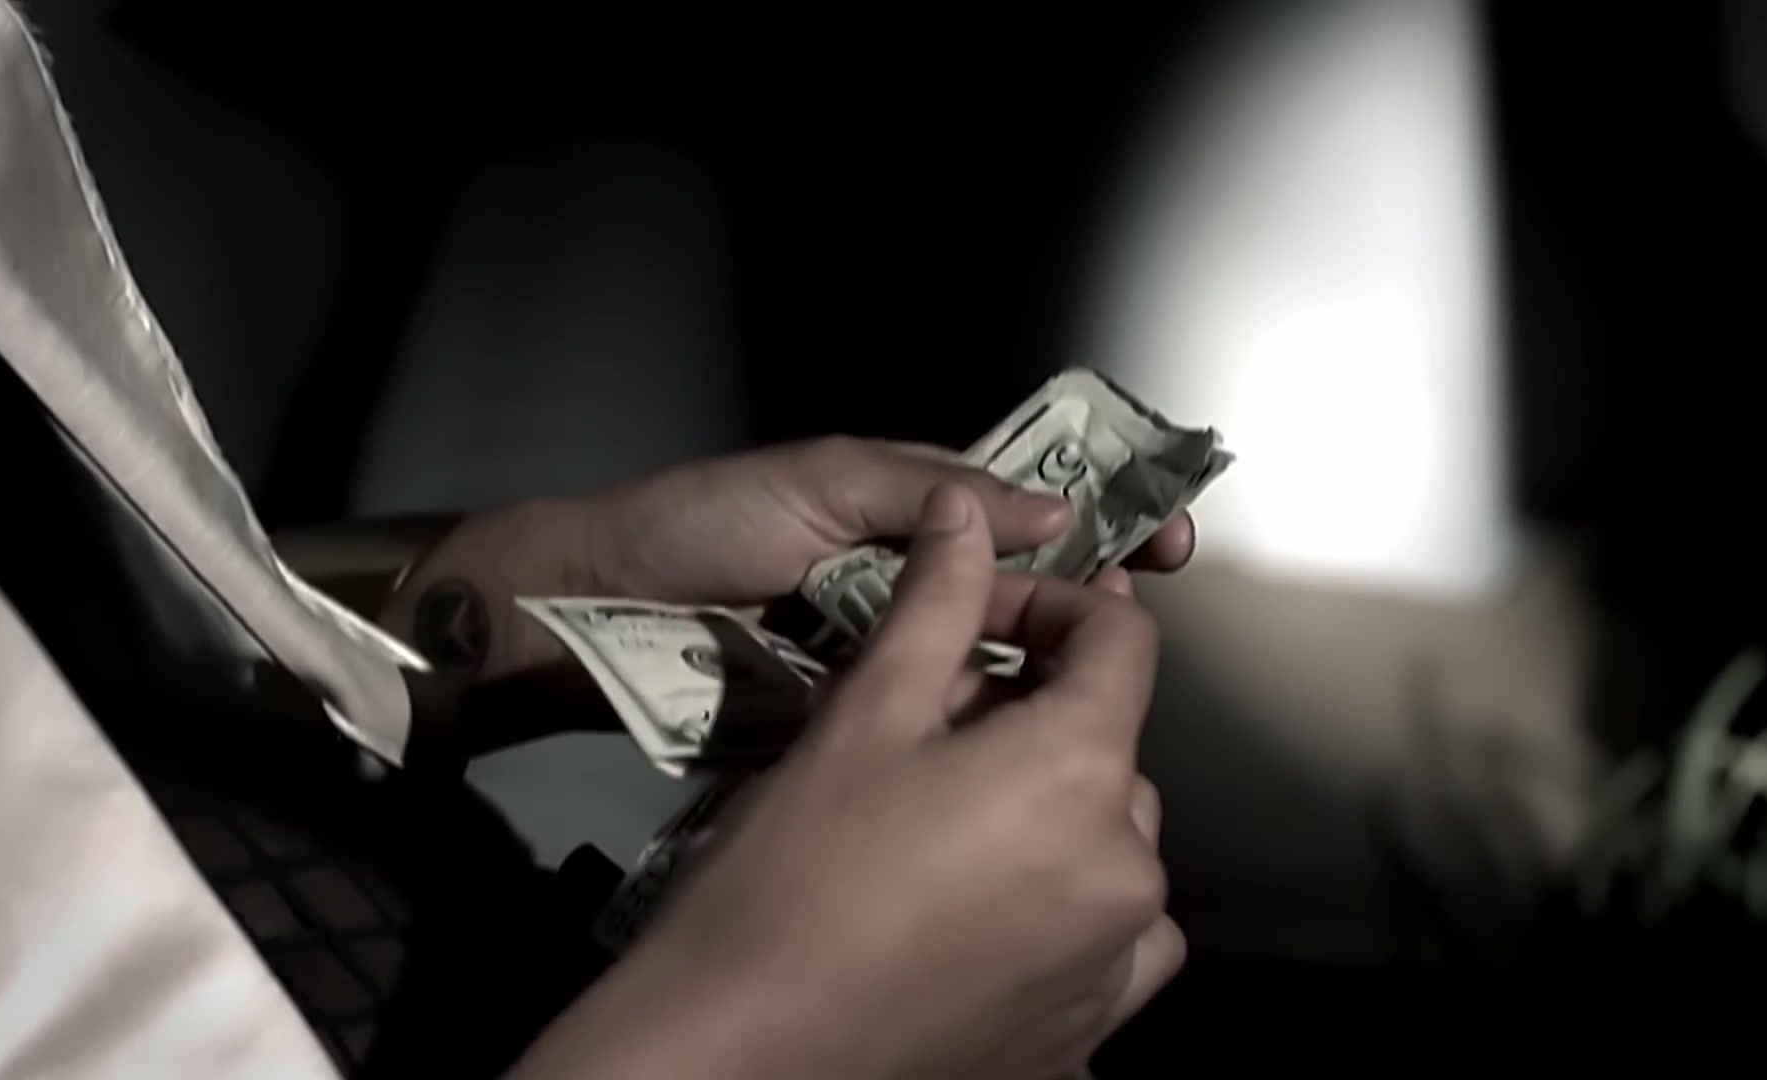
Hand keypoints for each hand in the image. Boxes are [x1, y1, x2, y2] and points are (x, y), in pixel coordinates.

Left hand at [385, 437, 1195, 677]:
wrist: (599, 607)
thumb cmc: (704, 522)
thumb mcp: (824, 482)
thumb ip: (933, 496)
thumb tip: (1050, 514)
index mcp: (911, 505)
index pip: (1027, 506)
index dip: (1098, 518)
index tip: (1167, 542)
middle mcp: (911, 578)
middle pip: (1020, 590)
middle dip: (1086, 602)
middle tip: (1140, 625)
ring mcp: (885, 649)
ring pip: (985, 660)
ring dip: (1042, 672)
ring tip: (1093, 687)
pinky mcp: (855, 711)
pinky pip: (931, 714)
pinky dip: (977, 726)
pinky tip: (1020, 742)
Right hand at [511, 485, 1182, 1079]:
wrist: (739, 1054)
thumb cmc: (790, 882)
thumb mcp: (864, 715)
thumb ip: (937, 601)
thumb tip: (964, 515)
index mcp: (1081, 775)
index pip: (1123, 644)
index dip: (1053, 608)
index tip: (986, 617)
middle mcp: (1125, 872)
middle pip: (1107, 749)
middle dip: (1032, 720)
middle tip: (929, 730)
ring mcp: (1113, 963)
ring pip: (1107, 844)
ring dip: (1048, 816)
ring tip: (941, 827)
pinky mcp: (1086, 1034)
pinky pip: (1104, 940)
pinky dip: (1060, 908)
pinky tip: (977, 910)